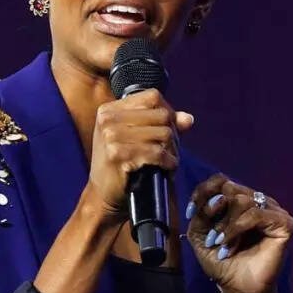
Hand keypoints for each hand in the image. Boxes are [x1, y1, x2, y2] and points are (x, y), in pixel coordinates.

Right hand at [85, 89, 194, 219]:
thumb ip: (161, 124)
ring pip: (164, 133)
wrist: (103, 195)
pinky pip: (157, 152)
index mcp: (110, 110)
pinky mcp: (118, 154)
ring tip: (169, 161)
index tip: (171, 128)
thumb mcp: (136, 138)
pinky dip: (168, 162)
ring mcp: (111, 136)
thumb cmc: (121, 165)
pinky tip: (167, 169)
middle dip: (173, 134)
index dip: (169, 111)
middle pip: (161, 115)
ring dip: (172, 150)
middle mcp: (108, 119)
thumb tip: (188, 119)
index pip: (152, 97)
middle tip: (171, 151)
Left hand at [185, 174, 292, 292]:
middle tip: (211, 239)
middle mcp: (258, 201)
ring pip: (242, 200)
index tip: (190, 213)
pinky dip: (237, 228)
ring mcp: (273, 211)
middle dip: (214, 213)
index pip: (221, 180)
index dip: (203, 192)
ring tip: (221, 246)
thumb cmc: (223, 263)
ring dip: (225, 225)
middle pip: (230, 188)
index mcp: (239, 201)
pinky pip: (256, 214)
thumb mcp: (200, 236)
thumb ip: (200, 213)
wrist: (239, 289)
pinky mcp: (284, 224)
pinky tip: (229, 246)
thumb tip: (218, 198)